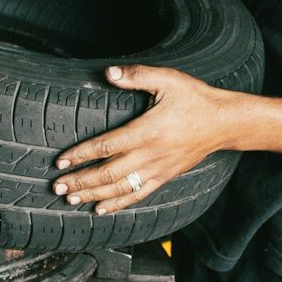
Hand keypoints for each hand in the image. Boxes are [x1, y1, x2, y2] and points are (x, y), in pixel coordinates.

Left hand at [53, 65, 237, 214]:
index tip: (61, 161)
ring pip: (120, 188)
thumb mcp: (168, 79)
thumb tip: (109, 73)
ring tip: (71, 198)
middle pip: (108, 173)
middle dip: (81, 180)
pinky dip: (118, 204)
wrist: (224, 122)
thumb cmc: (195, 99)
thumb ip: (137, 76)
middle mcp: (151, 154)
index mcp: (147, 131)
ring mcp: (158, 169)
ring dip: (94, 195)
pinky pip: (138, 194)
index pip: (106, 146)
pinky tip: (101, 209)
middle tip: (58, 186)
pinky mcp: (165, 176)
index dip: (81, 154)